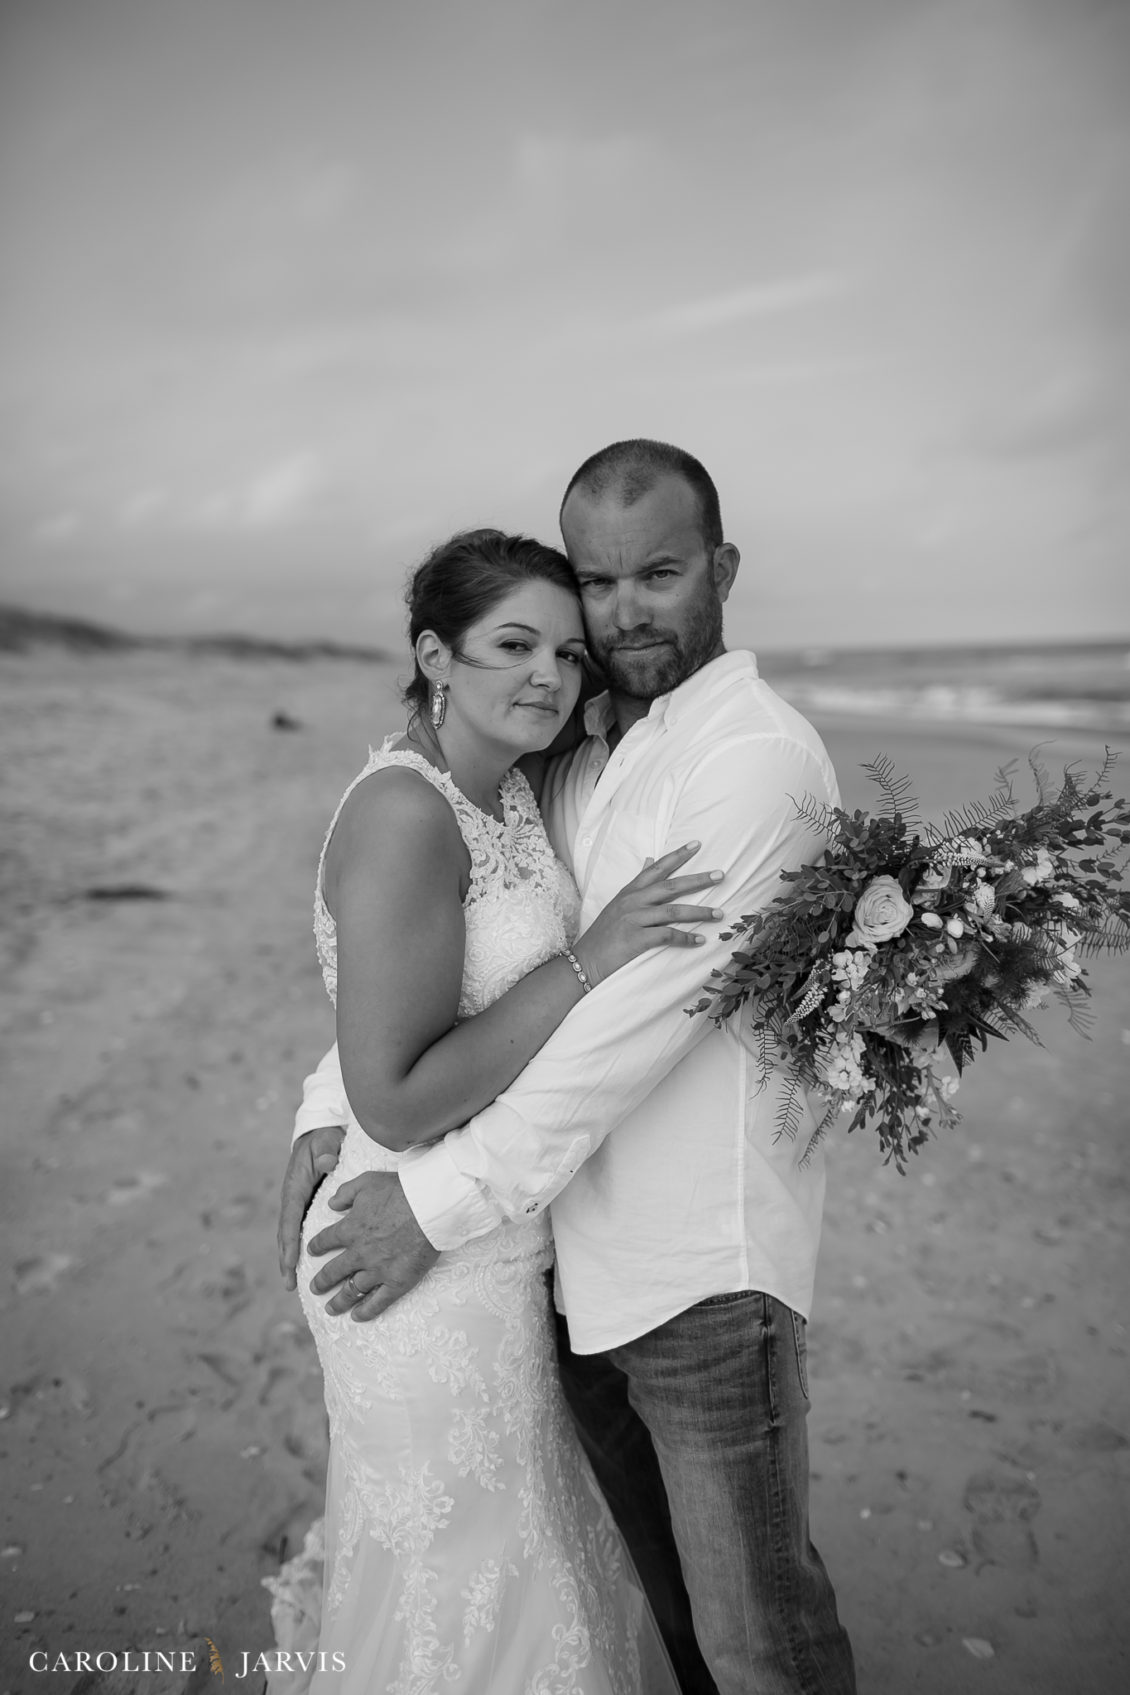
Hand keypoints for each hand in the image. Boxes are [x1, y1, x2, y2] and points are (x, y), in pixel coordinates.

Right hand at [277, 1125, 345, 1289]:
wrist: (320, 1134)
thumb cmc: (323, 1139)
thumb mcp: (325, 1141)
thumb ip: (326, 1151)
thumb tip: (327, 1163)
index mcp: (295, 1187)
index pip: (290, 1219)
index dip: (289, 1242)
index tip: (290, 1262)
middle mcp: (292, 1199)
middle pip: (286, 1234)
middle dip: (286, 1259)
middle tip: (289, 1284)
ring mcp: (298, 1205)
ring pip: (291, 1236)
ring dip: (290, 1259)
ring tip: (293, 1284)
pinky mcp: (305, 1207)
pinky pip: (300, 1231)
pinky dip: (299, 1249)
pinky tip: (306, 1267)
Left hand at [306, 1171, 439, 1319]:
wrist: (430, 1206)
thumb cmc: (400, 1190)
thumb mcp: (367, 1182)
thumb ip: (345, 1193)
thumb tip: (330, 1203)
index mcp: (350, 1229)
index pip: (325, 1241)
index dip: (317, 1247)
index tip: (312, 1252)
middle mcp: (359, 1253)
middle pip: (333, 1272)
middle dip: (321, 1282)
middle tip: (315, 1288)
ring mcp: (377, 1270)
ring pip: (352, 1291)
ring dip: (339, 1302)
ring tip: (330, 1309)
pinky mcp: (397, 1282)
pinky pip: (378, 1302)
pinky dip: (366, 1311)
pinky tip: (357, 1317)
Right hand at [574, 842, 723, 985]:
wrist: (585, 961)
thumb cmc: (604, 933)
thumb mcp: (618, 903)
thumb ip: (637, 882)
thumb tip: (650, 858)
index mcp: (630, 891)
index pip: (657, 868)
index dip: (677, 856)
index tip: (696, 844)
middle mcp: (632, 901)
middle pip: (671, 886)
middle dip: (698, 880)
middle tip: (721, 875)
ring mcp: (633, 919)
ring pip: (673, 911)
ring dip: (699, 912)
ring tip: (719, 913)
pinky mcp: (636, 939)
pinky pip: (666, 935)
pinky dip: (685, 938)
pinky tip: (700, 940)